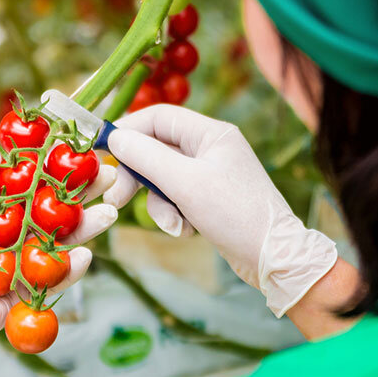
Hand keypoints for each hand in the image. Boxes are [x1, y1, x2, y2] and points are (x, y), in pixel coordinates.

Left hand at [0, 140, 117, 376]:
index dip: (49, 167)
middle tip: (108, 174)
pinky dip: (71, 267)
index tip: (75, 150)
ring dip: (85, 225)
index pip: (23, 182)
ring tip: (110, 211)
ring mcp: (16, 262)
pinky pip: (53, 277)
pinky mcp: (26, 291)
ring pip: (57, 240)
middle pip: (47, 208)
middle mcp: (2, 234)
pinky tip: (86, 254)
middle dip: (78, 192)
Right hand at [102, 104, 337, 315]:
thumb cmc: (236, 214)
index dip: (128, 131)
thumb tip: (115, 138)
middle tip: (117, 198)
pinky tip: (187, 231)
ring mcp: (209, 174)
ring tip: (173, 224)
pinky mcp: (208, 198)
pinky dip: (174, 215)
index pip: (158, 117)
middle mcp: (210, 148)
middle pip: (155, 149)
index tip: (102, 150)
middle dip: (136, 176)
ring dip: (158, 204)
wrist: (275, 259)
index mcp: (211, 133)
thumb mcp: (185, 183)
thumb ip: (146, 157)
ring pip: (161, 178)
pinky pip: (175, 198)